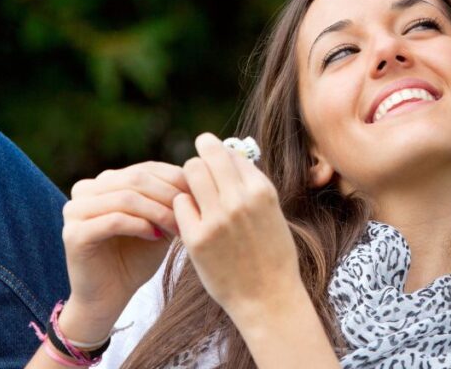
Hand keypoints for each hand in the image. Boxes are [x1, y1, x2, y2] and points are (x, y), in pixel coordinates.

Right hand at [58, 161, 184, 340]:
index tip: (200, 197)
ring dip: (158, 211)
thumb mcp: (158, 223)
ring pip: (126, 198)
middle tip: (193, 211)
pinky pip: (113, 220)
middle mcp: (86, 190)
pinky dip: (140, 226)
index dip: (176, 180)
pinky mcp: (73, 233)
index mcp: (105, 182)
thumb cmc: (136, 258)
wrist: (109, 297)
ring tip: (178, 226)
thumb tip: (197, 178)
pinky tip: (156, 237)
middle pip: (136, 179)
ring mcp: (75, 210)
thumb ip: (170, 200)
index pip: (146, 169)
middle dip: (169, 195)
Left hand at [175, 133, 303, 321]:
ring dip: (190, 179)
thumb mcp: (271, 211)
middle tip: (199, 175)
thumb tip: (227, 155)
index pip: (230, 153)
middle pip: (207, 154)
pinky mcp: (196, 238)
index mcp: (262, 191)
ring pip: (190, 171)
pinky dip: (184, 207)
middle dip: (202, 161)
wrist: (268, 297)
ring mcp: (217, 218)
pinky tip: (193, 220)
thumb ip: (250, 184)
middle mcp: (240, 200)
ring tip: (196, 196)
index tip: (217, 167)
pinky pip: (179, 203)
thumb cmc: (271, 253)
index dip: (220, 158)